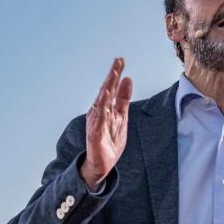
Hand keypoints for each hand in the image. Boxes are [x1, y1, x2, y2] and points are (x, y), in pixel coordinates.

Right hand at [80, 58, 132, 191]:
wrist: (102, 163)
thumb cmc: (110, 139)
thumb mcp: (121, 117)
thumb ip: (123, 99)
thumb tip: (128, 79)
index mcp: (106, 107)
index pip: (111, 87)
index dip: (115, 74)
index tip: (121, 60)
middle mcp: (98, 112)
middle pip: (105, 91)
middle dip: (112, 76)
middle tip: (118, 62)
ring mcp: (96, 122)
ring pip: (101, 103)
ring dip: (106, 89)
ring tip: (112, 77)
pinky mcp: (95, 134)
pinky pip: (98, 120)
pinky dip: (101, 110)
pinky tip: (105, 100)